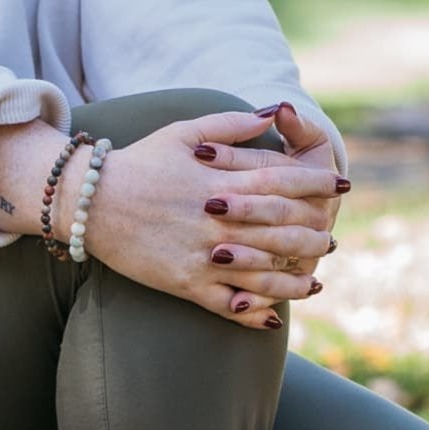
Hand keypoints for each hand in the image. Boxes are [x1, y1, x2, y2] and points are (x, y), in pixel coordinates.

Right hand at [67, 103, 343, 327]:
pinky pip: (227, 304)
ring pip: (262, 273)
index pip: (282, 180)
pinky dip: (252, 313)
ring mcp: (203, 255)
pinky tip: (273, 317)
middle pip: (281, 228)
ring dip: (293, 280)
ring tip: (313, 282)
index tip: (339, 185)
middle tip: (332, 240)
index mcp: (220, 180)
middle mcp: (217, 219)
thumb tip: (273, 112)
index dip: (315, 183)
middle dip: (312, 235)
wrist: (89, 201)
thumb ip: (231, 125)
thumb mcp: (184, 132)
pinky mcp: (185, 283)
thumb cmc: (138, 163)